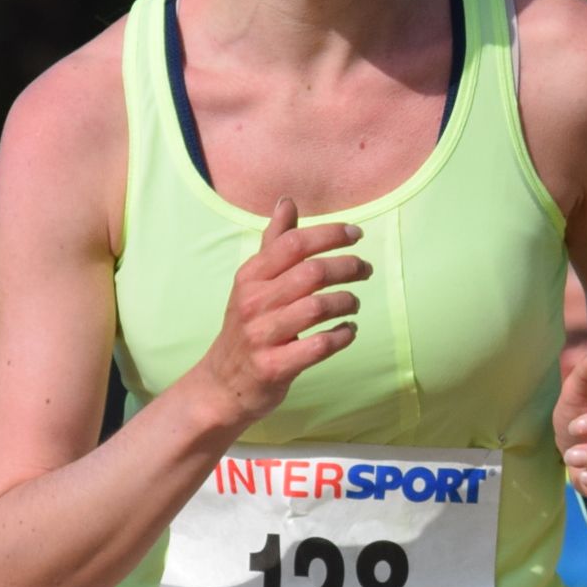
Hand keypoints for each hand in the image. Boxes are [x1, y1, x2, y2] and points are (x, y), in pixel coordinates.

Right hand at [189, 200, 369, 429]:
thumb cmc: (247, 326)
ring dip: (346, 302)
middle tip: (365, 270)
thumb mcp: (252, 283)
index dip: (329, 234)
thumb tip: (287, 201)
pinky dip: (342, 336)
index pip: (293, 244)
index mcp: (250, 277)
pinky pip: (318, 346)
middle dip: (347, 267)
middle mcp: (253, 302)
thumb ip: (273, 243)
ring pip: (317, 308)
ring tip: (353, 303)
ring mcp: (262, 336)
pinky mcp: (274, 367)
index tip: (357, 234)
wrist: (221, 385)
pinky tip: (349, 331)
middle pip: (312, 273)